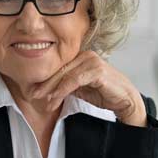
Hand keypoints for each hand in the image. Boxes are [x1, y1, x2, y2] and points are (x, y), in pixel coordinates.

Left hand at [31, 51, 146, 126]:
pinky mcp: (97, 70)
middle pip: (60, 70)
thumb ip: (68, 85)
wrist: (125, 101)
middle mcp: (86, 56)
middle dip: (45, 84)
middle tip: (32, 94)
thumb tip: (48, 89)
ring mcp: (92, 61)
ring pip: (65, 75)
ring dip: (52, 89)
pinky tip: (55, 98)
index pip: (60, 68)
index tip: (34, 91)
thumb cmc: (105, 94)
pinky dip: (63, 89)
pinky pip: (74, 80)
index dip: (46, 80)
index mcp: (82, 58)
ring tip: (43, 100)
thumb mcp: (82, 89)